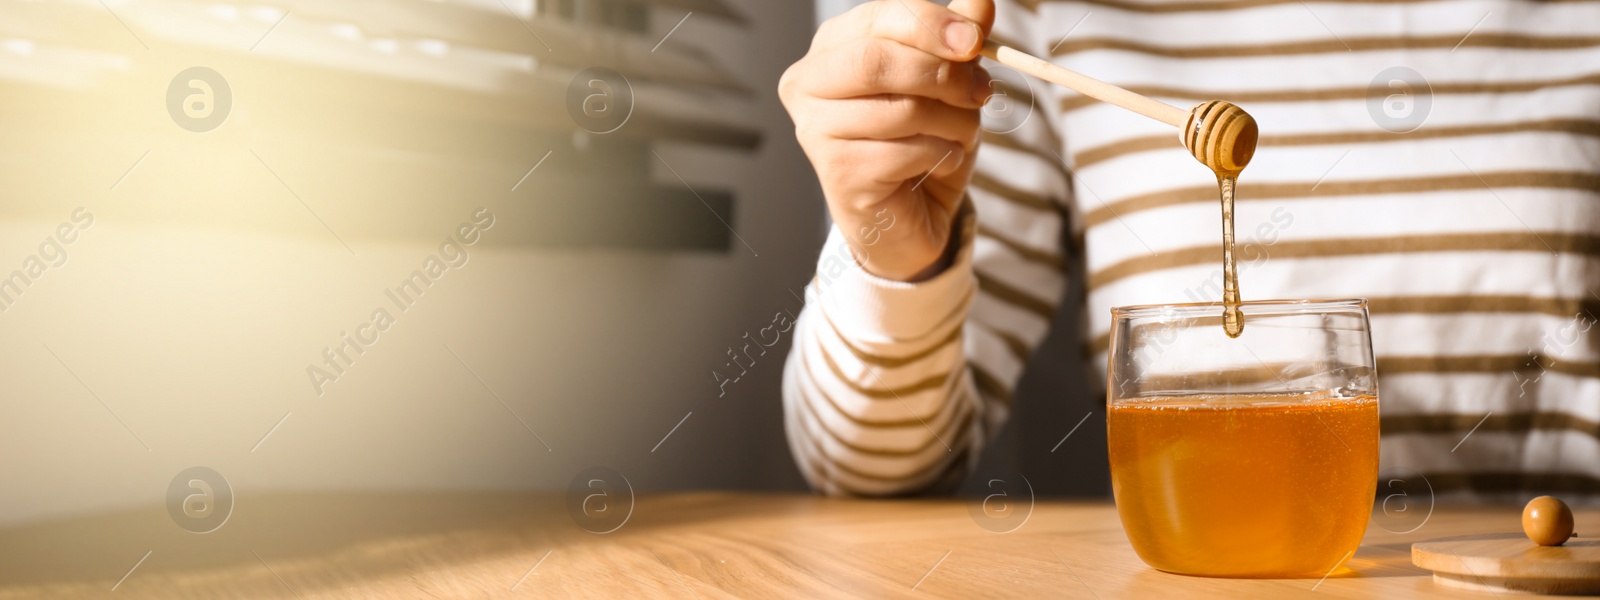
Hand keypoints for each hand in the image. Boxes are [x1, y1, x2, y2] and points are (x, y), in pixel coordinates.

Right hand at [780, 0, 993, 281]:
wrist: (904, 218)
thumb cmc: (918, 141)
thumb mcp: (946, 83)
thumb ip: (957, 39)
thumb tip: (980, 1)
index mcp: (830, 49)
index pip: (877, 19)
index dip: (930, 24)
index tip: (975, 40)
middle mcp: (808, 84)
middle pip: (877, 60)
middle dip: (943, 74)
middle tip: (981, 91)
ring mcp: (816, 131)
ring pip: (901, 109)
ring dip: (954, 121)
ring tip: (961, 133)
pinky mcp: (839, 173)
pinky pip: (908, 151)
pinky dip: (942, 155)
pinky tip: (938, 163)